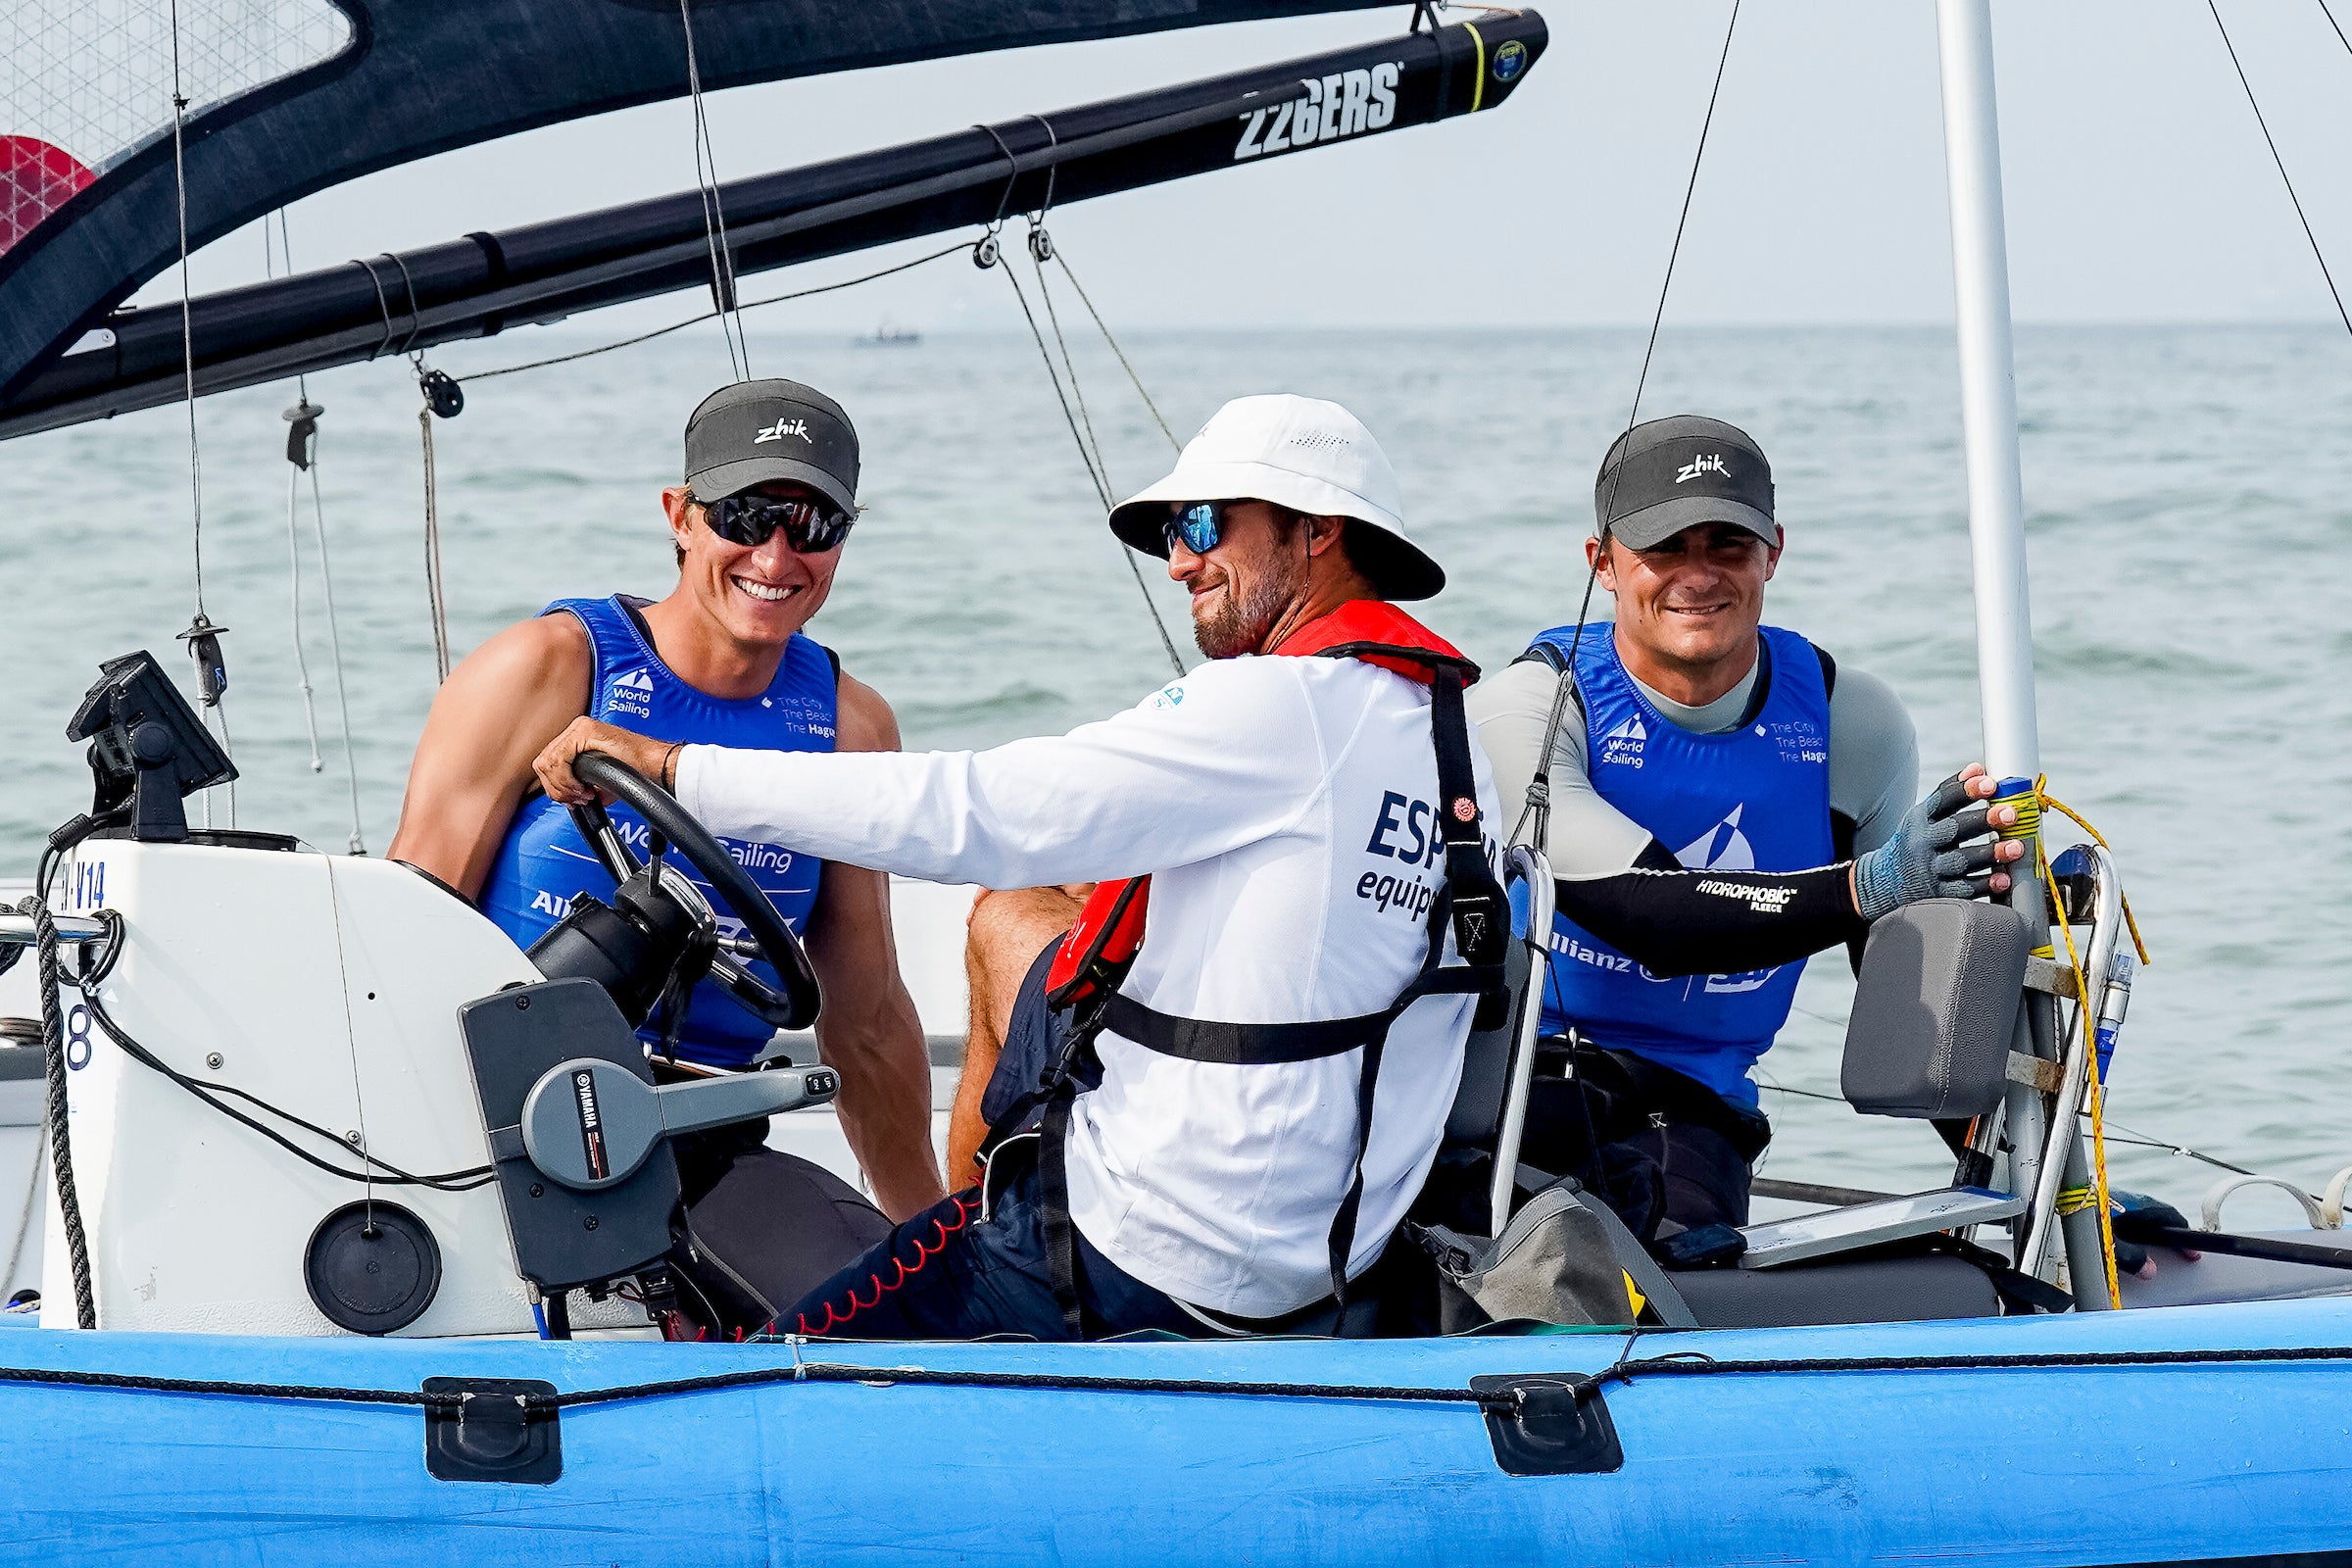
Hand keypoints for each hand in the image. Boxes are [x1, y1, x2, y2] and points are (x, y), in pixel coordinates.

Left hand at [533, 717, 676, 805]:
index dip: (555, 787)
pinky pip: (560, 759)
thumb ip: (579, 784)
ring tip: (583, 795)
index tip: (573, 799)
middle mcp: (576, 729)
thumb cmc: (635, 771)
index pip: (547, 764)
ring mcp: (579, 728)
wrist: (654, 765)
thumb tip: (567, 799)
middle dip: (557, 788)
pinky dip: (568, 780)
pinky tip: (584, 788)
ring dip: (563, 786)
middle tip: (576, 799)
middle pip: (543, 763)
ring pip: (548, 762)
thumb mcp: (600, 780)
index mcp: (576, 737)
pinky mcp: (585, 731)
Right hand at [1850, 763, 2028, 919]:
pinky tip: (2004, 879)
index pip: (1943, 800)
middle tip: (2011, 814)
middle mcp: (1923, 842)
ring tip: (2017, 847)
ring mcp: (1929, 869)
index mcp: (1921, 819)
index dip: (1966, 790)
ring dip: (1990, 853)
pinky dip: (1984, 884)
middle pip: (1954, 829)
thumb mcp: (1924, 816)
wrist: (1885, 881)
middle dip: (1983, 820)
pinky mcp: (1937, 892)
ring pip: (1961, 860)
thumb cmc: (1917, 842)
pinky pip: (1963, 889)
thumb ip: (1949, 794)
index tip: (1990, 783)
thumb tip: (1977, 768)